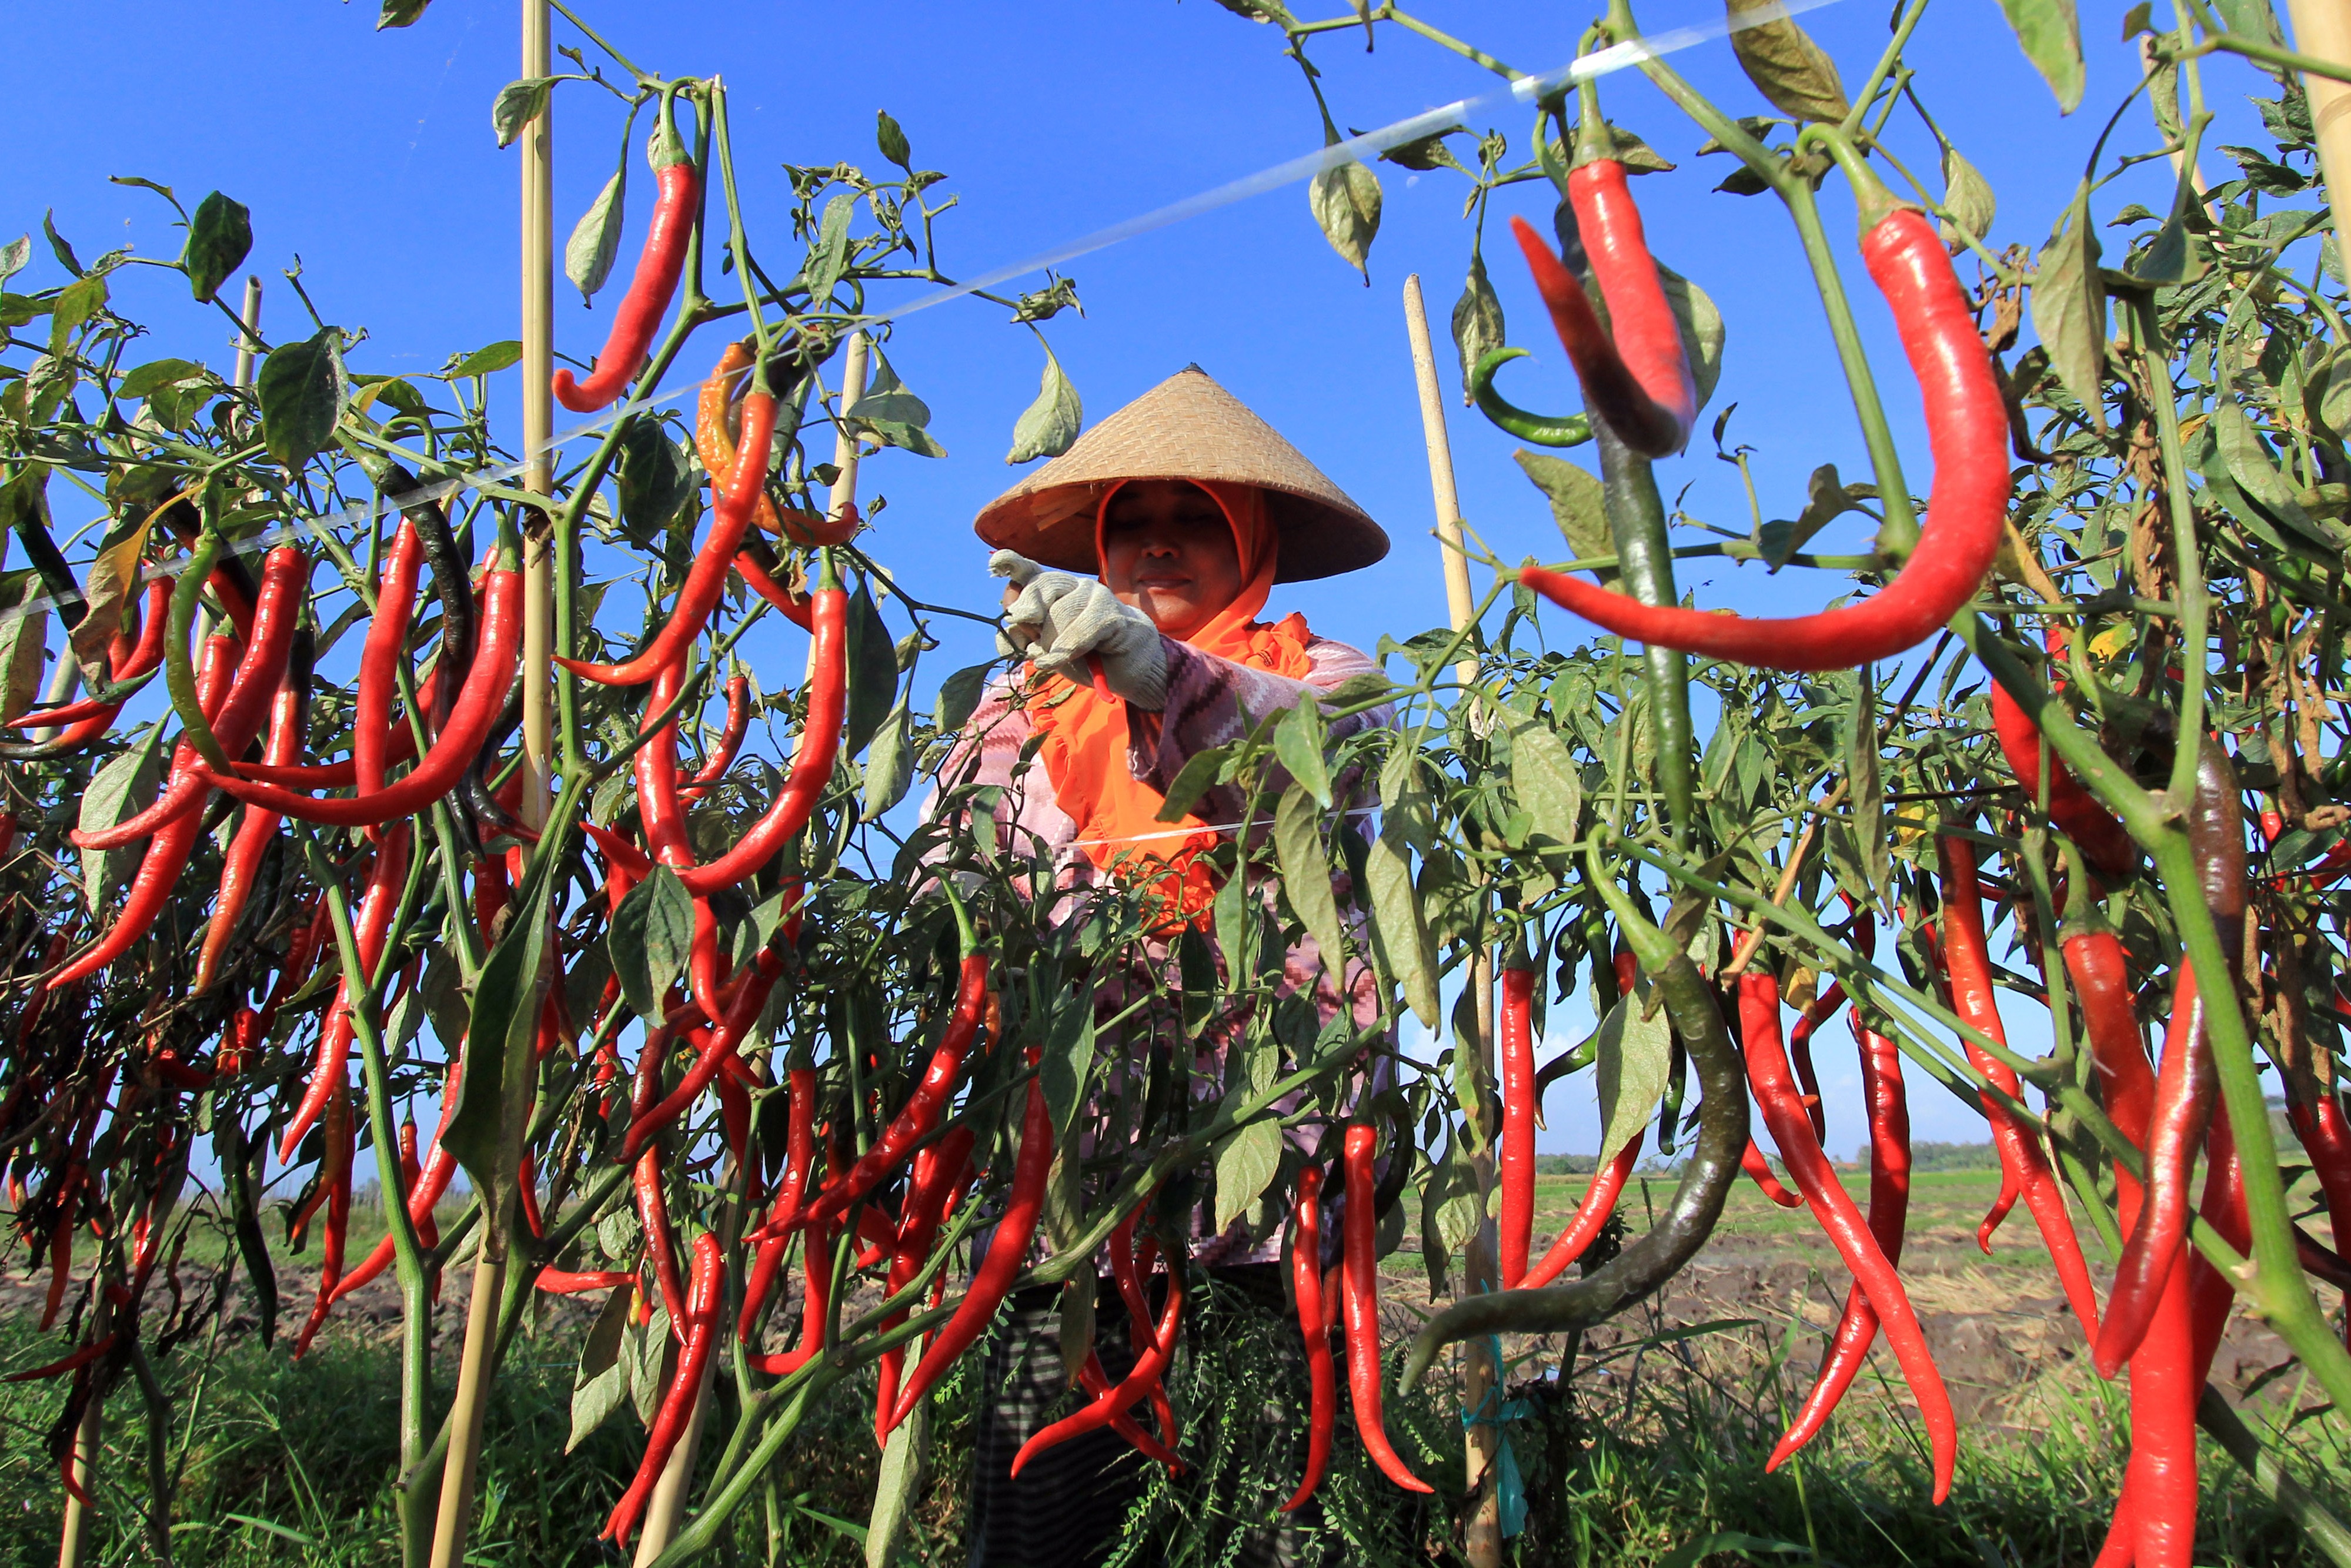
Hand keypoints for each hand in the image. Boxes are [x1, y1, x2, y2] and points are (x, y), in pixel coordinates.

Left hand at [989, 550, 1167, 708]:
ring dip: (1051, 644)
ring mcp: (1095, 596)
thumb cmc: (1085, 656)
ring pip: (1058, 614)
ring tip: (1059, 658)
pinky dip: (1065, 651)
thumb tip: (1011, 625)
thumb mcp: (1046, 649)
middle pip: (1041, 587)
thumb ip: (1026, 636)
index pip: (1031, 570)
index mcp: (1055, 591)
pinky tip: (1058, 661)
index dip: (1012, 563)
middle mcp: (1075, 586)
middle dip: (1030, 613)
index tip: (995, 567)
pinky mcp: (1112, 614)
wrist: (1129, 669)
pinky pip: (1079, 633)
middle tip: (1031, 636)